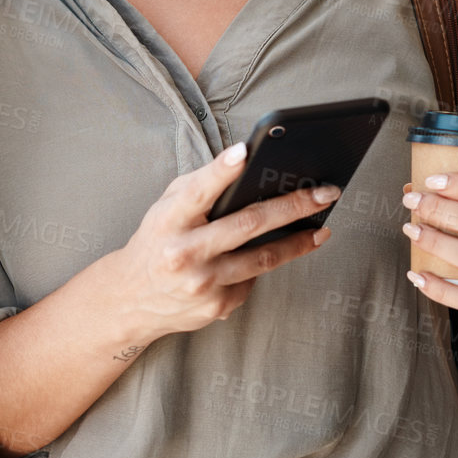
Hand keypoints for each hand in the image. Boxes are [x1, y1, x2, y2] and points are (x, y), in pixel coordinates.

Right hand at [111, 141, 334, 343]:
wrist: (131, 299)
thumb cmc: (157, 240)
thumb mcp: (166, 207)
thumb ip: (200, 186)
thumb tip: (245, 161)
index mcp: (169, 221)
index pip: (197, 192)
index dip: (222, 172)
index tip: (246, 152)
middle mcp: (184, 253)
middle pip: (248, 224)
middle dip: (293, 205)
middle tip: (326, 193)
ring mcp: (203, 283)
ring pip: (263, 258)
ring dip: (299, 241)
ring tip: (322, 228)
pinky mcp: (217, 306)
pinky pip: (252, 279)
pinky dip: (266, 263)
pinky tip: (280, 253)